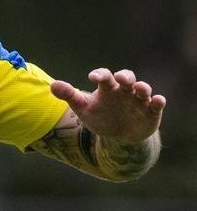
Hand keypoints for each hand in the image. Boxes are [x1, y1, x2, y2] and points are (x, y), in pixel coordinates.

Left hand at [50, 68, 165, 143]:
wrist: (119, 135)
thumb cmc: (100, 117)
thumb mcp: (83, 108)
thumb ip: (69, 96)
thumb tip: (52, 85)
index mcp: (107, 88)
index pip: (105, 76)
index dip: (100, 75)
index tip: (94, 78)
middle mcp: (124, 91)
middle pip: (127, 77)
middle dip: (125, 76)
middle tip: (120, 78)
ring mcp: (139, 100)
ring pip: (144, 89)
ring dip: (142, 87)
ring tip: (139, 88)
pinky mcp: (151, 111)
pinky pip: (157, 104)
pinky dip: (158, 101)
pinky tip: (157, 100)